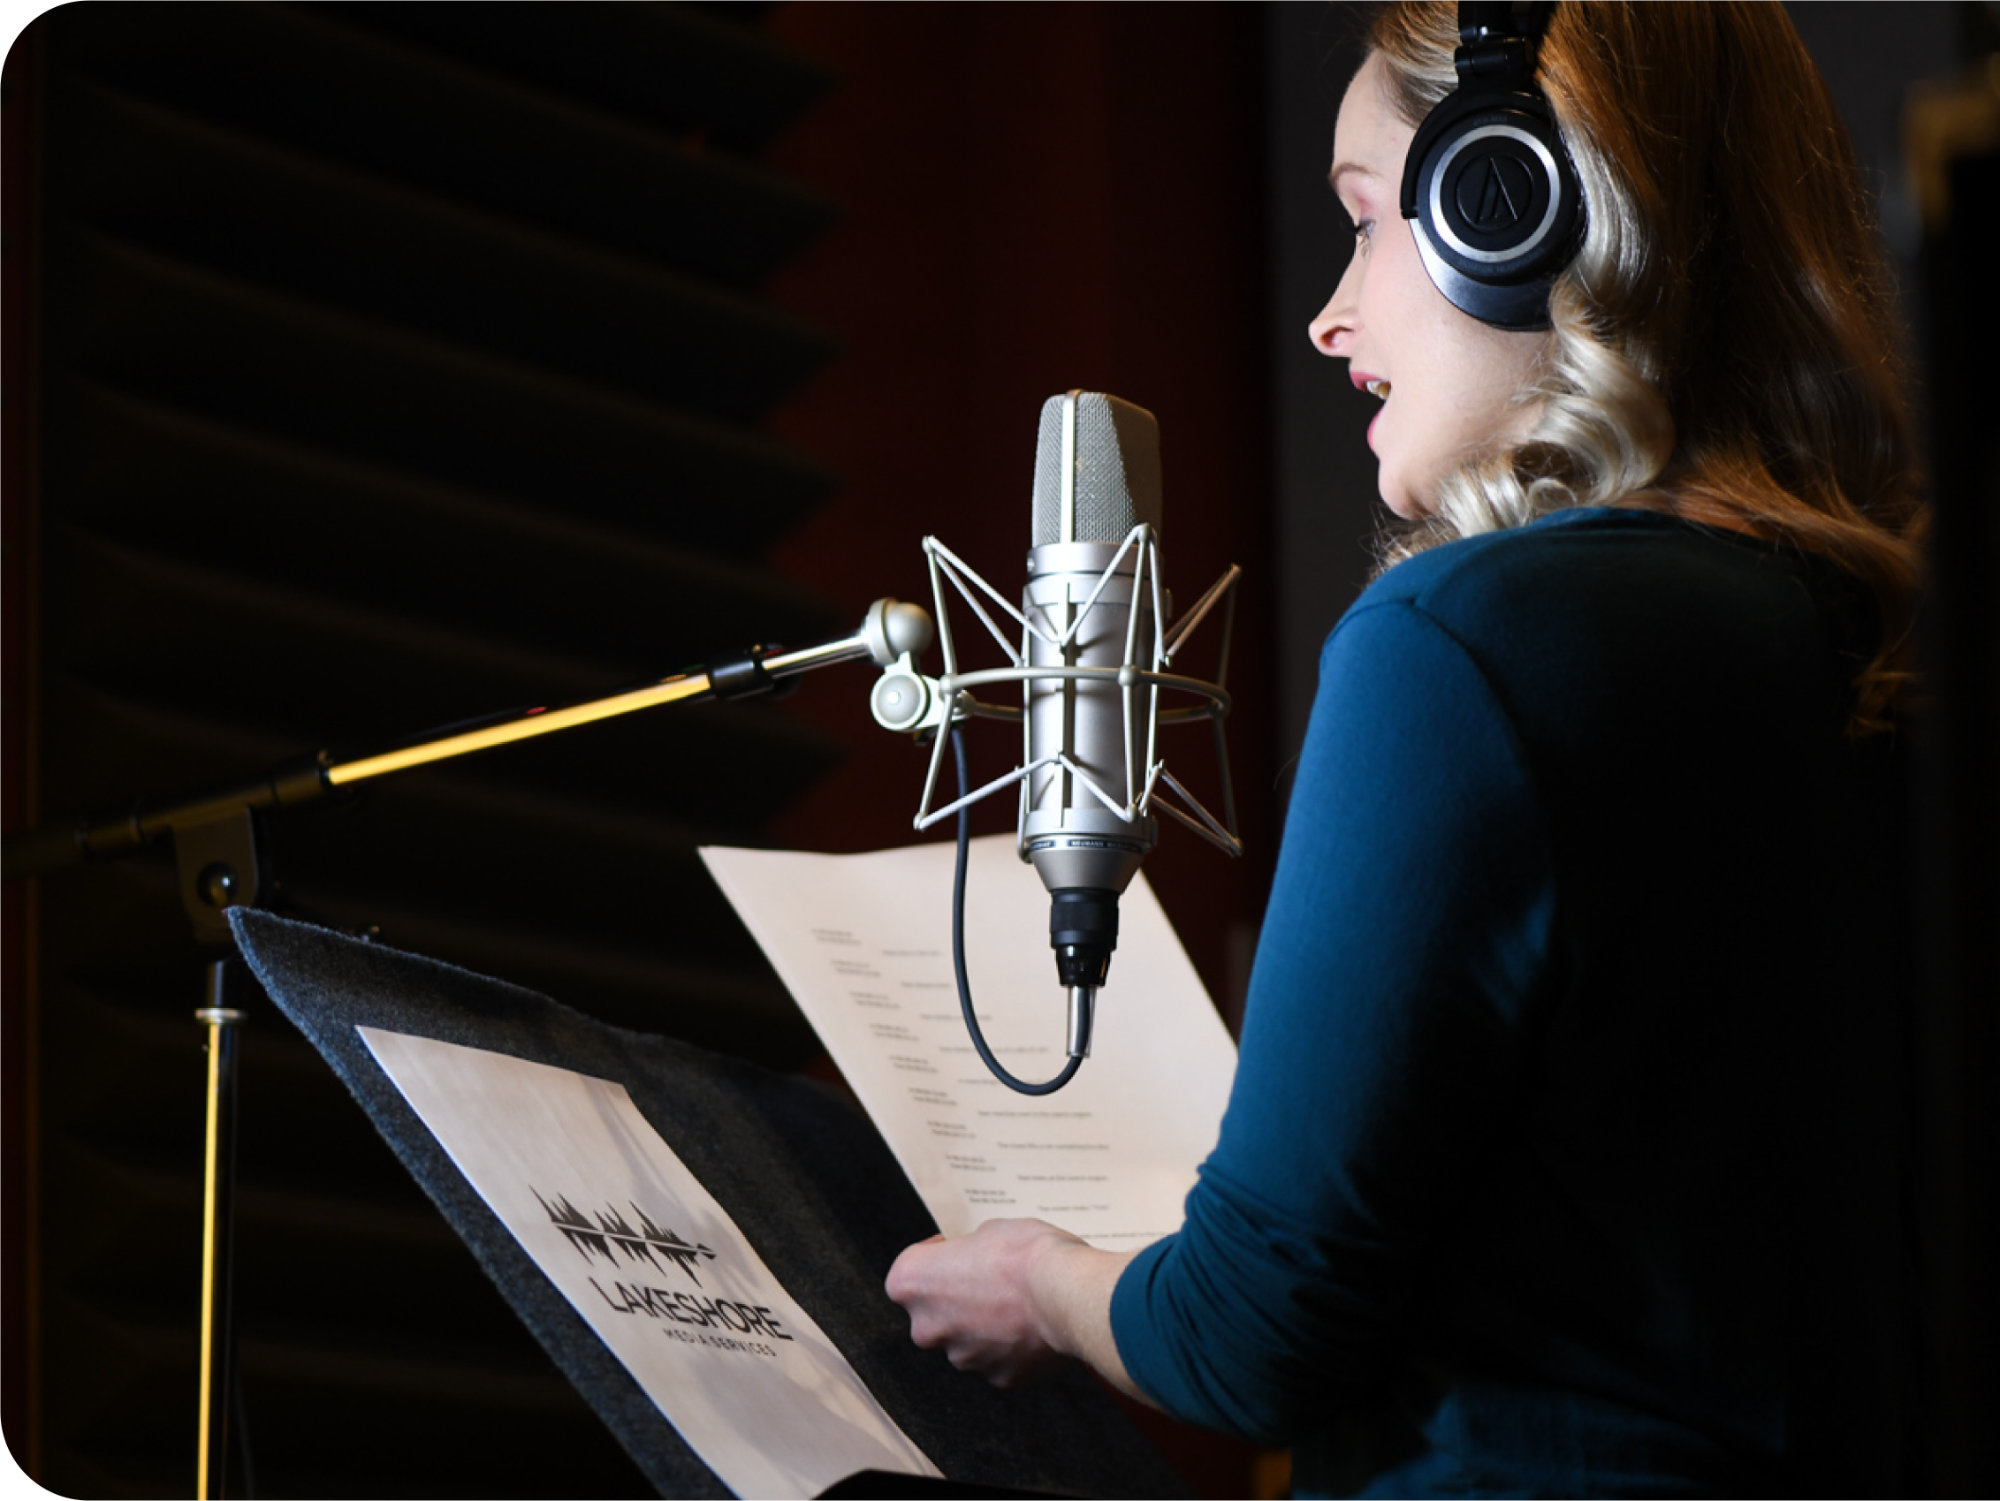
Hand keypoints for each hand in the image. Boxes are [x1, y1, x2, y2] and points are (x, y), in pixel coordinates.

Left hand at [884, 1218, 1085, 1387]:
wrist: (1066, 1295)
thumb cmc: (1024, 1254)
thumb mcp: (989, 1230)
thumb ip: (968, 1253)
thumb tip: (974, 1261)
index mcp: (913, 1283)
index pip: (908, 1273)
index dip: (933, 1259)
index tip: (953, 1252)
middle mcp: (928, 1328)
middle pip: (934, 1314)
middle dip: (956, 1300)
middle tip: (989, 1281)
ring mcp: (962, 1358)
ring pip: (967, 1341)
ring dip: (984, 1326)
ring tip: (1018, 1304)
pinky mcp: (998, 1379)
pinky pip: (999, 1360)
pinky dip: (1011, 1347)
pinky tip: (1033, 1325)